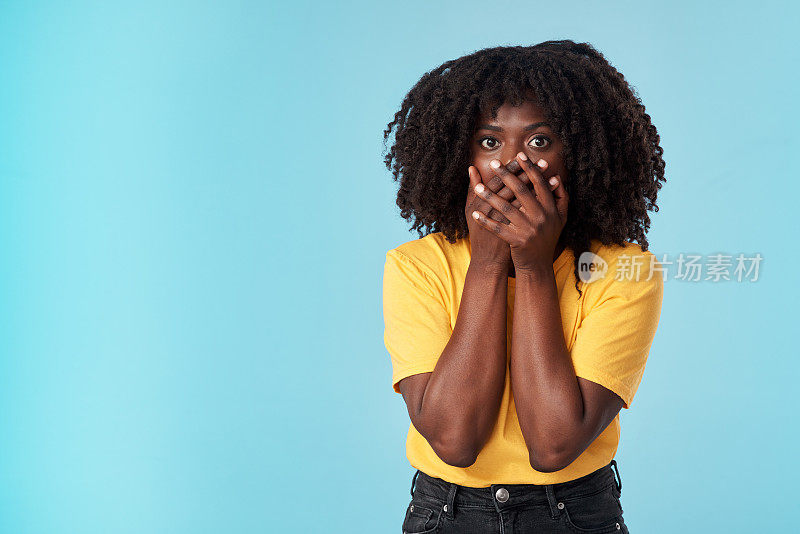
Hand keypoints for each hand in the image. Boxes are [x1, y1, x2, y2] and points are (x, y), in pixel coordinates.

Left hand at [470, 152, 568, 271]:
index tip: (518, 155)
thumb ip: (561, 197)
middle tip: (494, 163)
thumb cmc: (547, 239)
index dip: (528, 168)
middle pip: (521, 191)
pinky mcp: (517, 241)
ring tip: (478, 188)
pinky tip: (474, 213)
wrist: (538, 265)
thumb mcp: (559, 218)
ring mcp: (529, 229)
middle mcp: (542, 217)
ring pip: (506, 208)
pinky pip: (498, 228)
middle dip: (506, 175)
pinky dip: (485, 220)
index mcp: (551, 209)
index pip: (538, 183)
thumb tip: (556, 177)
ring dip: (490, 196)